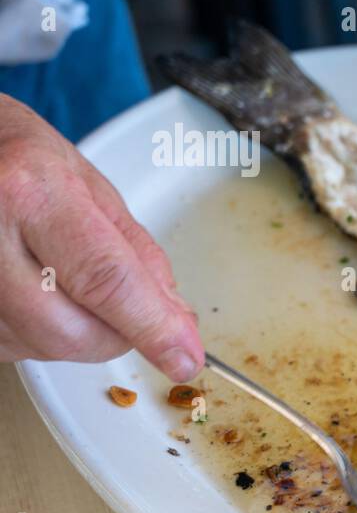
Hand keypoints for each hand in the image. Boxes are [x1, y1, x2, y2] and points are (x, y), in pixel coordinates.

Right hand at [0, 95, 202, 381]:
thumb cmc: (16, 156)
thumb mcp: (90, 185)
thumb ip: (139, 254)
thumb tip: (175, 318)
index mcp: (30, 192)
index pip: (105, 279)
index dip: (152, 327)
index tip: (183, 357)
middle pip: (70, 331)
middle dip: (116, 336)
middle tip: (130, 312)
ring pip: (40, 347)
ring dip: (76, 333)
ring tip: (66, 279)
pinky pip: (12, 347)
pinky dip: (40, 335)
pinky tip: (37, 292)